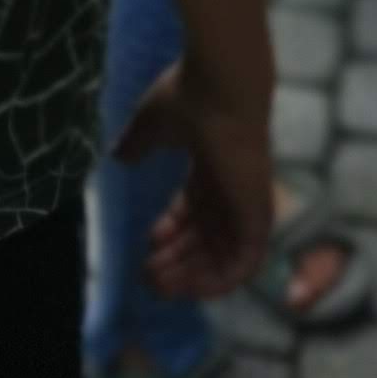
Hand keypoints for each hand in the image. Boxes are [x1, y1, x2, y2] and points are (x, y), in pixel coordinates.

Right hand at [116, 55, 273, 300]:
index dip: (170, 232)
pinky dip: (219, 281)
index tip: (147, 242)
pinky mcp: (258, 217)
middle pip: (205, 239)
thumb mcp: (151, 124)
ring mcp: (246, 205)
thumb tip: (118, 156)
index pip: (194, 213)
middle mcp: (230, 191)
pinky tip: (190, 289)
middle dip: (176, 261)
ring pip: (222, 257)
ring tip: (158, 284)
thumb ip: (136, 143)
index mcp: (210, 170)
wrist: (219, 89)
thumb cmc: (187, 99)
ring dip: (191, 276)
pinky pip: (244, 265)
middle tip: (147, 276)